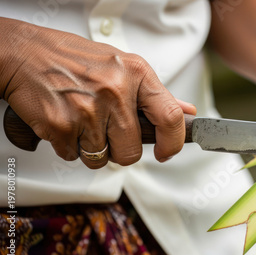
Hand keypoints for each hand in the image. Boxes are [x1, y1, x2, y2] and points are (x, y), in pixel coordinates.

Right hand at [0, 18, 195, 168]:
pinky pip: (73, 156)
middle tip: (105, 130)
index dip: (172, 143)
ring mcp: (88, 110)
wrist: (25, 53)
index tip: (166, 152)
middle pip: (131, 151)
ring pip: (100, 158)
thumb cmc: (75, 60)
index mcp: (136, 73)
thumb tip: (187, 112)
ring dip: (91, 149)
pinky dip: (68, 146)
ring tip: (82, 121)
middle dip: (119, 150)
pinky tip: (66, 121)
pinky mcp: (61, 125)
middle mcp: (115, 91)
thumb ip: (157, 95)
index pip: (170, 117)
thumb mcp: (124, 67)